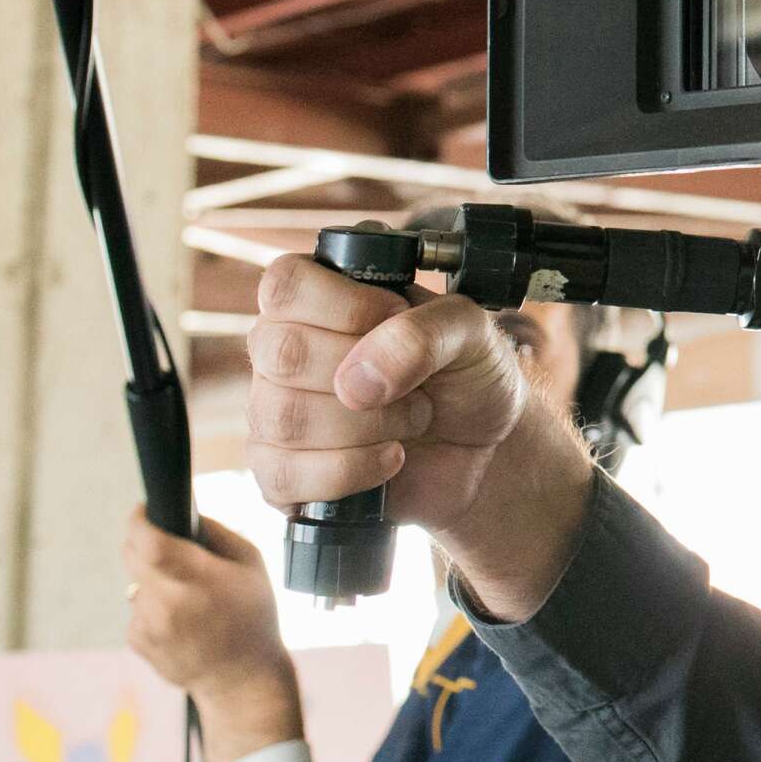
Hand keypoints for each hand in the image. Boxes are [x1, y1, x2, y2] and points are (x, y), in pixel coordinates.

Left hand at [122, 511, 302, 761]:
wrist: (242, 678)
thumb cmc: (253, 616)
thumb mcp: (252, 564)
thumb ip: (217, 534)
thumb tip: (185, 515)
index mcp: (196, 578)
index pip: (148, 540)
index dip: (139, 520)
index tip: (143, 510)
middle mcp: (166, 602)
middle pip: (133, 557)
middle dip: (144, 544)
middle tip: (167, 547)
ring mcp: (148, 625)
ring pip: (135, 583)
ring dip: (153, 581)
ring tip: (187, 597)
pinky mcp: (138, 642)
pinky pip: (137, 610)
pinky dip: (153, 608)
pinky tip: (181, 621)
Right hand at [245, 254, 529, 532]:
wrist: (486, 446)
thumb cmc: (467, 376)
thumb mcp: (470, 331)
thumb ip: (423, 332)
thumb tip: (355, 381)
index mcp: (319, 301)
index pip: (284, 286)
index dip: (344, 306)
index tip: (394, 318)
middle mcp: (285, 353)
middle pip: (282, 354)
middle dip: (369, 375)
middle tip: (415, 384)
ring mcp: (274, 414)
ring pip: (284, 419)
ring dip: (369, 426)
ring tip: (412, 419)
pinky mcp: (281, 473)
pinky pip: (283, 476)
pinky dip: (350, 471)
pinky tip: (389, 458)